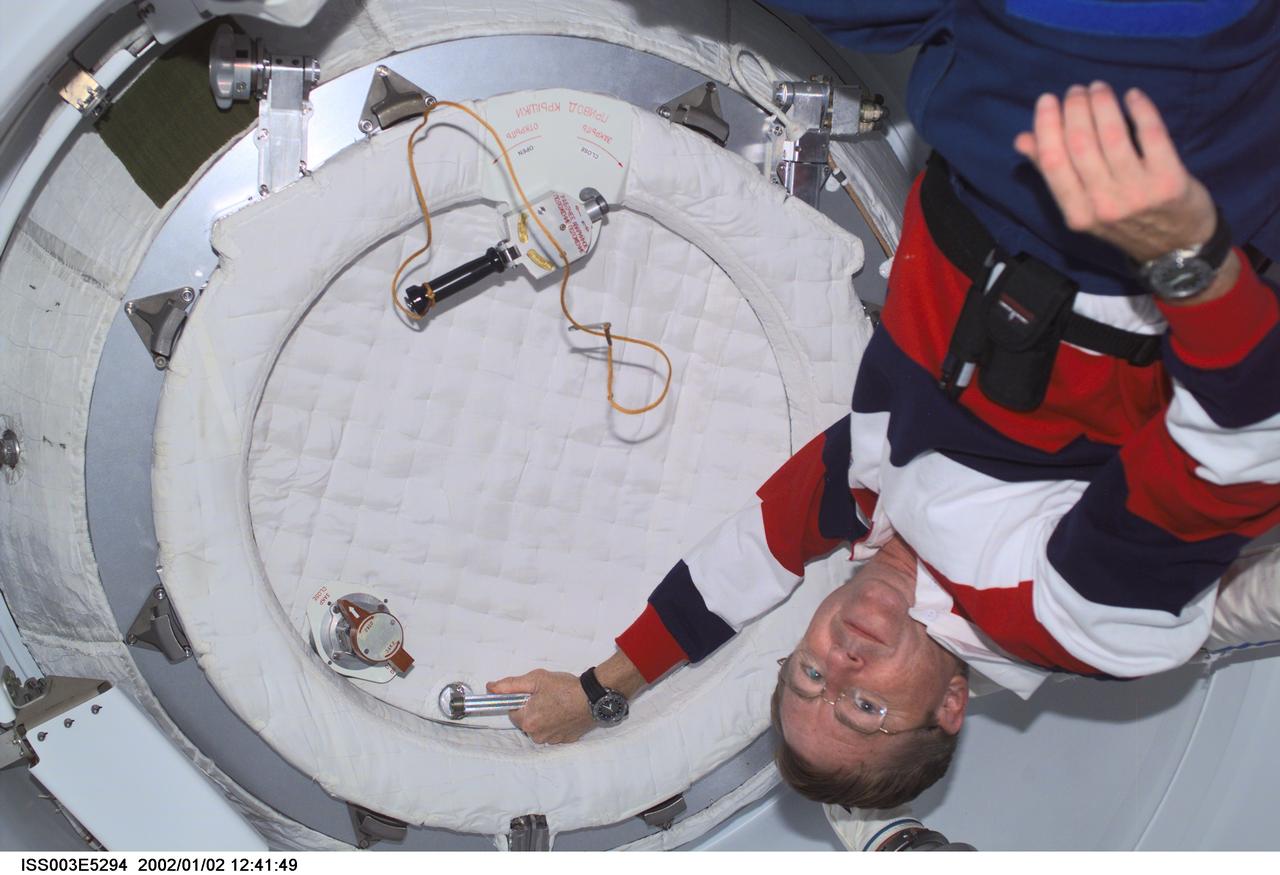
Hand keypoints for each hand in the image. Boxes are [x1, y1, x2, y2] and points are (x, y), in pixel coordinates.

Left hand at [487, 669, 594, 743]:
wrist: (593, 697)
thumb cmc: (565, 688)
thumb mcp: (535, 679)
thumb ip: (510, 685)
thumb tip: (491, 687)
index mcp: (527, 721)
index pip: (513, 713)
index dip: (521, 701)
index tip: (532, 694)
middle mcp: (538, 735)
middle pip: (526, 722)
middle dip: (532, 710)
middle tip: (546, 697)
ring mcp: (552, 739)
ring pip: (540, 728)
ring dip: (544, 718)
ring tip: (557, 704)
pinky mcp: (565, 740)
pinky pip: (553, 733)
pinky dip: (556, 724)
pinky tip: (564, 712)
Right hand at [1013, 82, 1217, 263]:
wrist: (1176, 246)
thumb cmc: (1123, 222)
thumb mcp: (1084, 207)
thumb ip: (1053, 173)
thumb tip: (1022, 139)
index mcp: (1077, 213)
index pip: (1053, 162)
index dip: (1047, 126)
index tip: (1047, 100)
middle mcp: (1104, 204)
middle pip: (1081, 143)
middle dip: (1075, 108)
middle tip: (1077, 90)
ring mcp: (1138, 193)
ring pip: (1113, 135)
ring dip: (1103, 104)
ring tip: (1099, 88)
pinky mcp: (1170, 180)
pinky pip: (1151, 134)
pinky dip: (1141, 109)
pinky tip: (1133, 96)